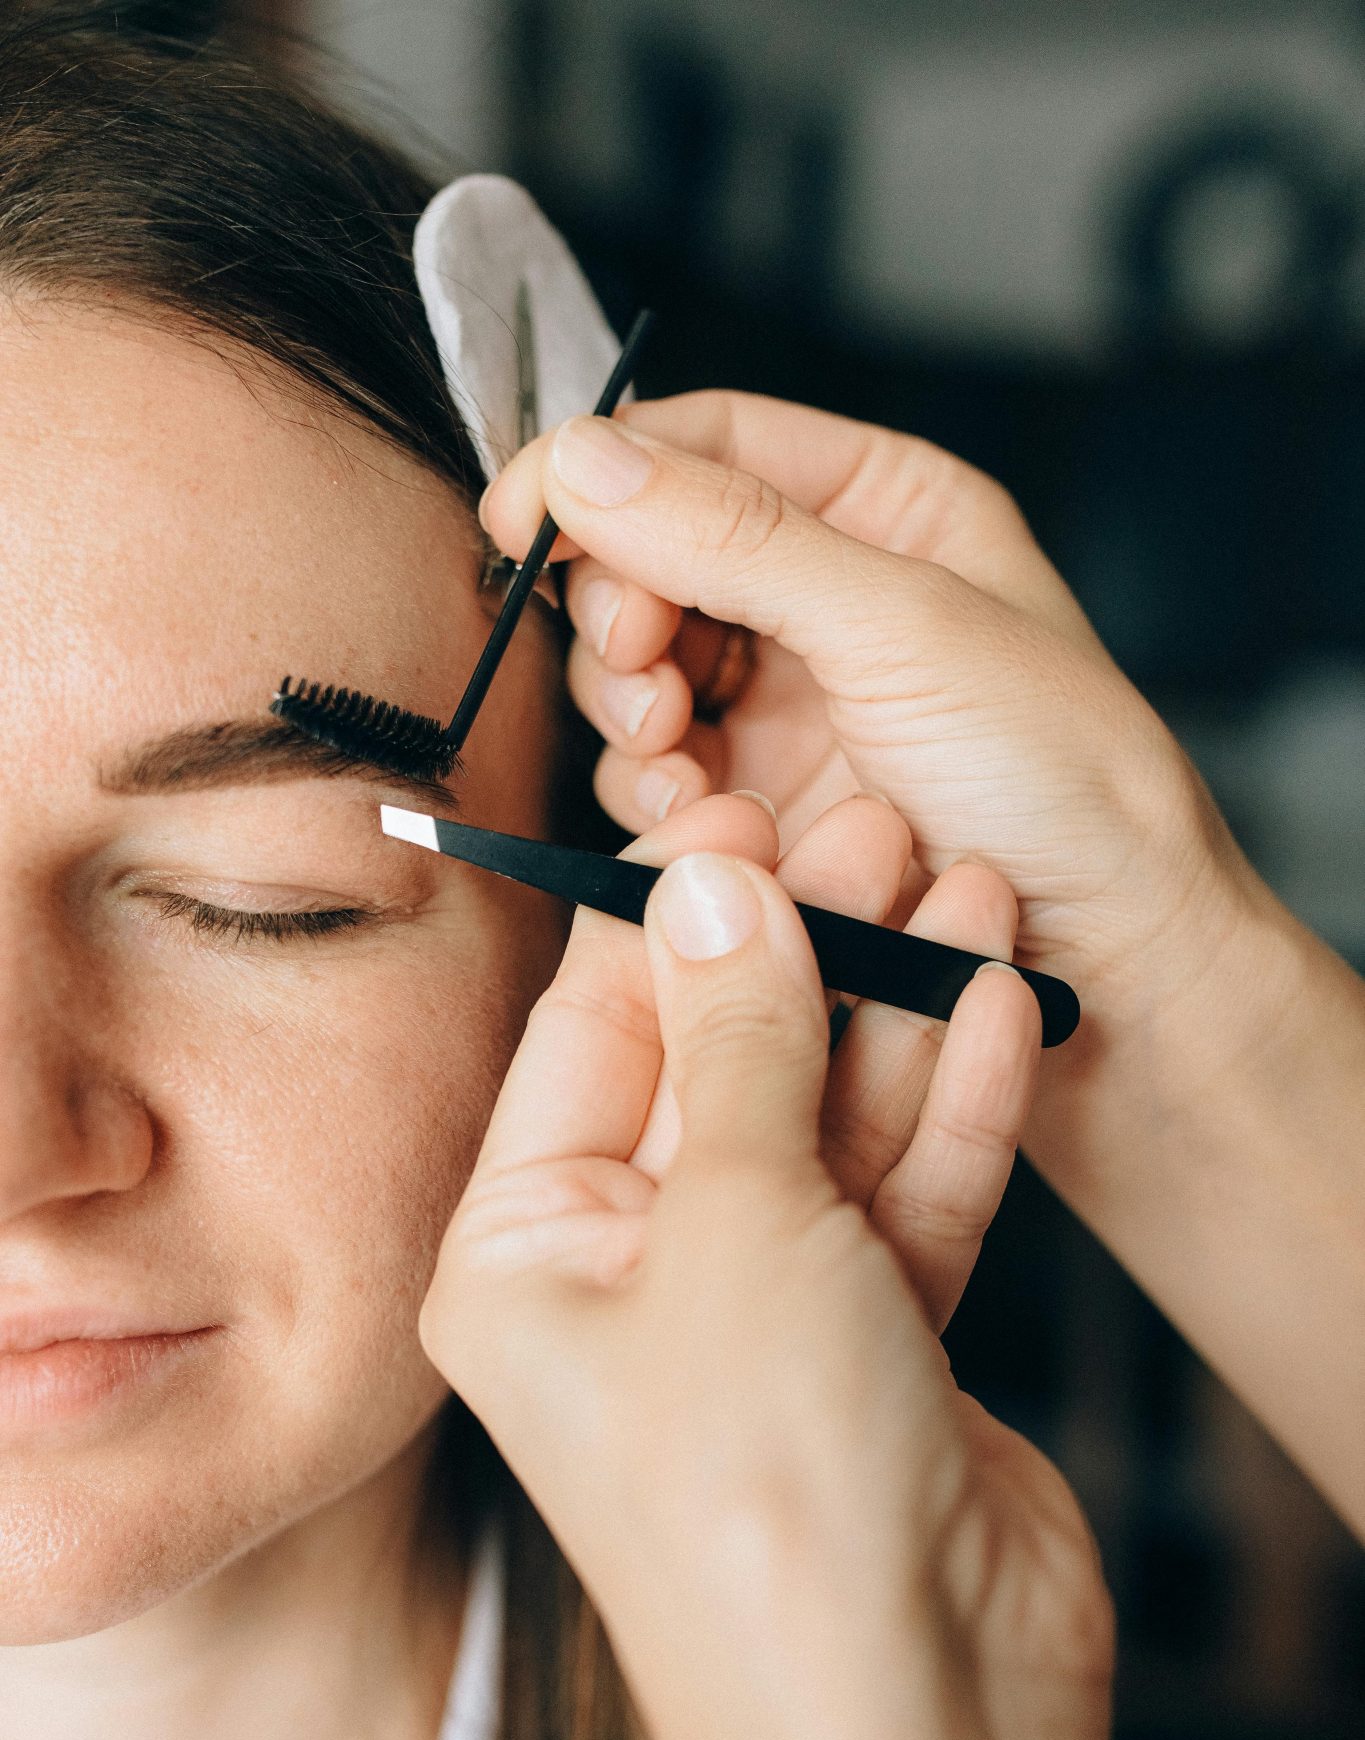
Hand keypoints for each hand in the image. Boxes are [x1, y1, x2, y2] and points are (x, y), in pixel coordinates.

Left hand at [420, 793, 1124, 1739]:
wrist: (910, 1721)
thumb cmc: (762, 1496)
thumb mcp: (732, 1223)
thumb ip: (734, 1045)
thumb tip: (713, 883)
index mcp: (522, 1257)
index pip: (587, 1037)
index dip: (668, 915)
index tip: (743, 810)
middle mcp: (629, 1285)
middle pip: (718, 1069)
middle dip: (799, 952)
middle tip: (877, 827)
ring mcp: (759, 1320)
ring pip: (826, 1125)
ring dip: (894, 1011)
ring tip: (959, 883)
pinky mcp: (873, 1352)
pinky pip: (908, 1199)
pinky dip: (953, 1108)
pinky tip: (996, 1002)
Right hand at [480, 390, 1258, 1025]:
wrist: (1108, 958)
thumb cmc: (1064, 776)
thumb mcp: (904, 627)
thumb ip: (739, 541)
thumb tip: (585, 461)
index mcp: (880, 508)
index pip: (703, 443)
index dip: (602, 470)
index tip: (520, 517)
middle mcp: (824, 594)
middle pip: (646, 554)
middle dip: (623, 609)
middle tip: (642, 663)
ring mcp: (786, 703)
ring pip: (634, 669)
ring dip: (629, 707)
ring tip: (679, 756)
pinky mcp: (763, 802)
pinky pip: (654, 772)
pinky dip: (652, 791)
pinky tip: (700, 818)